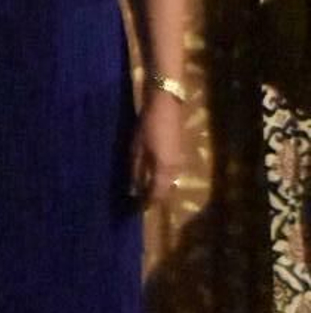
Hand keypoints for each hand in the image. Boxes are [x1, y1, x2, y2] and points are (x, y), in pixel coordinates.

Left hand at [130, 92, 181, 207]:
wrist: (166, 104)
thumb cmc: (148, 126)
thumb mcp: (137, 150)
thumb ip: (136, 172)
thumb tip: (133, 192)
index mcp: (165, 170)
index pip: (157, 195)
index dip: (147, 203)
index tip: (134, 208)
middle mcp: (175, 169)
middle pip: (165, 190)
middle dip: (152, 196)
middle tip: (136, 198)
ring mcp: (179, 160)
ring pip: (168, 181)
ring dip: (156, 186)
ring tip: (141, 187)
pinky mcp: (178, 153)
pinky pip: (170, 172)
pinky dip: (160, 177)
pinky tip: (149, 173)